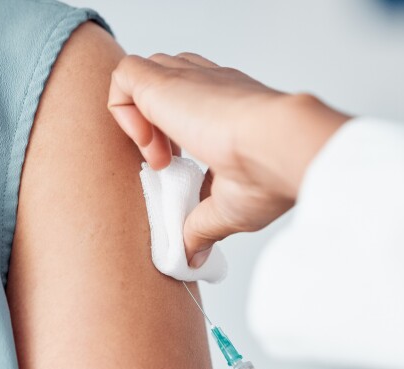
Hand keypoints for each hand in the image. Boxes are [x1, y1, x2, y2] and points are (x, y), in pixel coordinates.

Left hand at [108, 53, 349, 266]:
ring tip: (159, 158)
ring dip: (137, 119)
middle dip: (153, 124)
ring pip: (142, 76)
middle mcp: (208, 85)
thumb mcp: (229, 208)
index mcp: (229, 107)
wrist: (280, 147)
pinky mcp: (164, 80)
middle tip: (166, 164)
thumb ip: (203, 227)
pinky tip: (147, 145)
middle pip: (164, 83)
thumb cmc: (270, 175)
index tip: (179, 169)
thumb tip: (193, 257)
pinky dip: (122, 110)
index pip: (190, 103)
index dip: (173, 134)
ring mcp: (187, 78)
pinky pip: (124, 77)